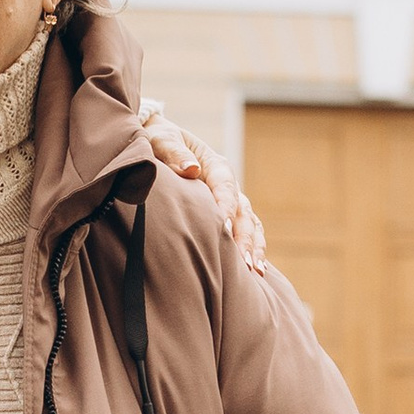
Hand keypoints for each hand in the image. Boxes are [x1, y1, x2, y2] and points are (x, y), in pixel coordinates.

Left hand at [139, 101, 267, 271]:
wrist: (157, 140)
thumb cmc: (157, 140)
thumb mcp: (161, 139)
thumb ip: (174, 153)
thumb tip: (192, 169)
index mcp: (213, 164)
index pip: (225, 187)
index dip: (226, 208)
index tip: (224, 230)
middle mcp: (227, 183)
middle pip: (242, 211)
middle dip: (245, 238)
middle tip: (246, 264)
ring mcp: (229, 199)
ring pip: (249, 224)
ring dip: (254, 247)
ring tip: (256, 273)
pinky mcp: (226, 213)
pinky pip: (245, 231)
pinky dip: (252, 249)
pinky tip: (255, 273)